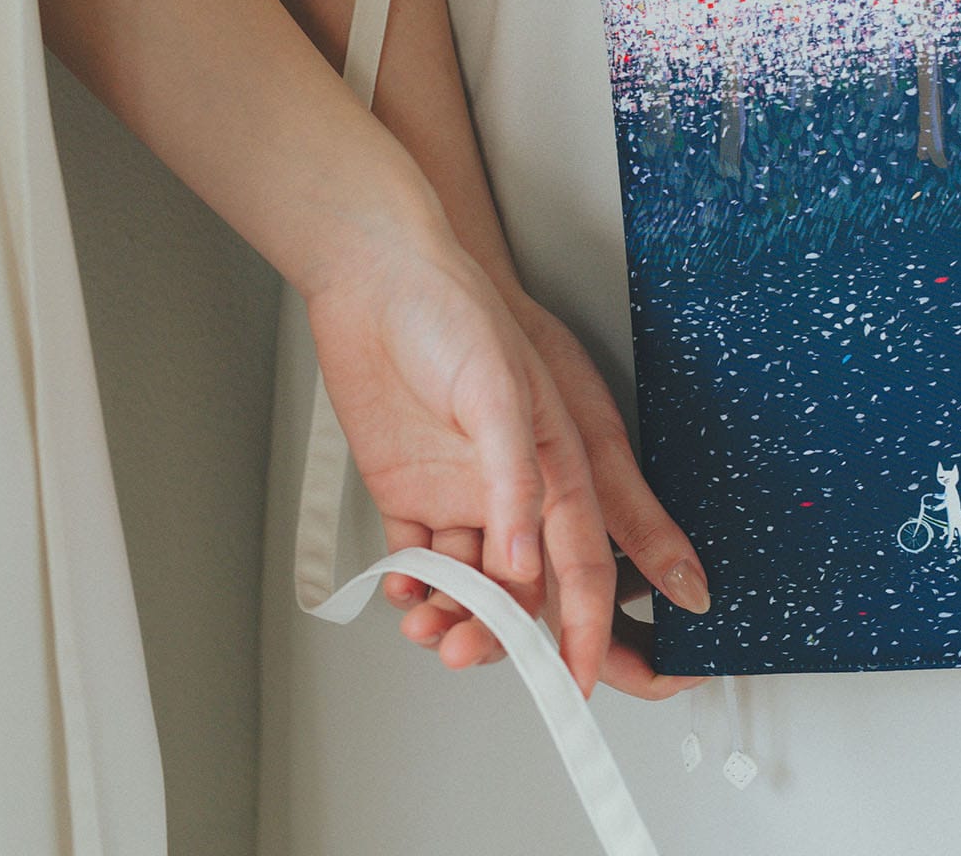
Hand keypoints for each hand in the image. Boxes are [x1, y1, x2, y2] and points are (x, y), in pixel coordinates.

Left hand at [303, 205, 616, 698]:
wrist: (374, 277)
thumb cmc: (455, 310)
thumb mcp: (498, 388)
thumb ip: (514, 477)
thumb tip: (521, 562)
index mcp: (558, 462)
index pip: (581, 562)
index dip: (585, 626)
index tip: (576, 683)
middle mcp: (515, 487)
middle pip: (525, 587)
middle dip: (503, 633)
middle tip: (466, 651)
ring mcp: (462, 491)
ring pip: (469, 583)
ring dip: (452, 616)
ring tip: (425, 628)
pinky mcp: (410, 490)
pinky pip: (418, 561)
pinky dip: (411, 590)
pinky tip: (401, 596)